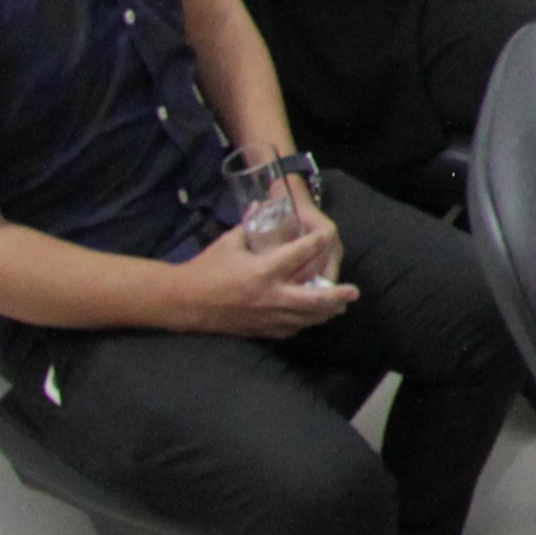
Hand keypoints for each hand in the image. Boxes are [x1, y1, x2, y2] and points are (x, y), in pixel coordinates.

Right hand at [170, 210, 354, 337]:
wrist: (182, 302)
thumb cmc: (205, 269)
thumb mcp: (228, 243)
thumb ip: (250, 226)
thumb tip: (262, 204)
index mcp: (262, 271)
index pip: (298, 255)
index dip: (316, 243)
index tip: (328, 236)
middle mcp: (269, 296)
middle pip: (313, 299)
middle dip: (336, 295)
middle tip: (353, 291)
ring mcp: (266, 316)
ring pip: (305, 318)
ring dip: (325, 311)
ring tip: (339, 305)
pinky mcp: (260, 330)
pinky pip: (290, 329)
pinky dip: (303, 323)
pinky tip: (311, 317)